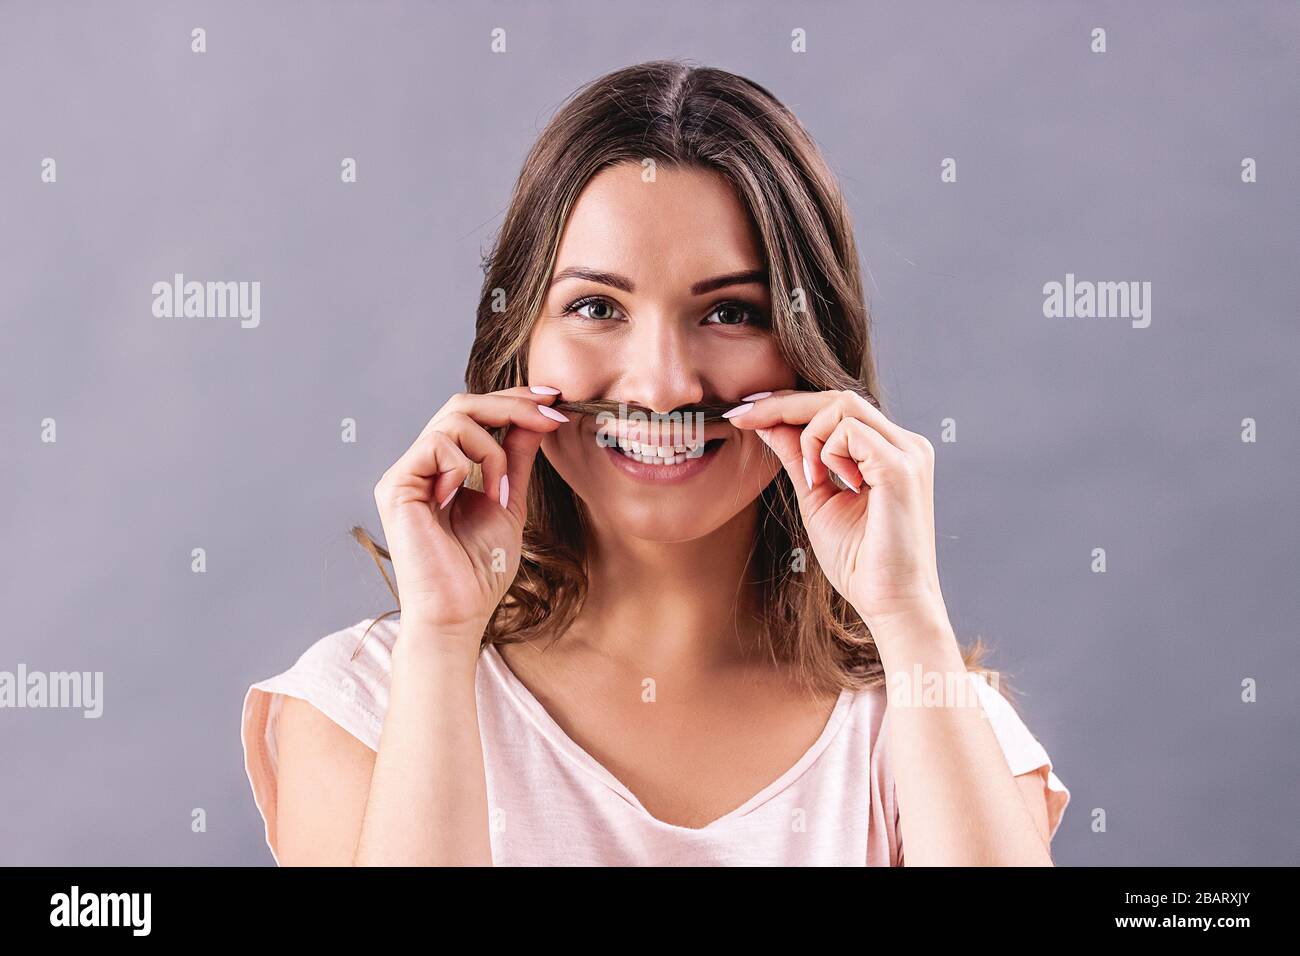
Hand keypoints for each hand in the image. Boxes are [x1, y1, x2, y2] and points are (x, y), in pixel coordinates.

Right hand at [372, 386, 569, 645]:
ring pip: (453, 418)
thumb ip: (516, 458)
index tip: (555, 398)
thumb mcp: (510, 501)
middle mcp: (420, 466)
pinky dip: (468, 463)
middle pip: (463, 405)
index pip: (474, 415)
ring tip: (502, 490)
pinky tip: (474, 496)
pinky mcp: (397, 486)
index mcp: (443, 468)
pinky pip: (437, 444)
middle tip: (550, 415)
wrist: (460, 613)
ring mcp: (406, 474)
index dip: (514, 400)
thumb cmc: (480, 570)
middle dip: (512, 405)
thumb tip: (536, 417)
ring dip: (492, 449)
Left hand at [724, 389, 949, 639]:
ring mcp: (908, 453)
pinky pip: (850, 431)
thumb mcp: (817, 498)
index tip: (745, 414)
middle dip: (784, 404)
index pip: (838, 407)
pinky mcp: (901, 468)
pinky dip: (826, 451)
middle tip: (743, 418)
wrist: (889, 603)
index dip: (789, 404)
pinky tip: (826, 482)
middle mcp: (905, 444)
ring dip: (810, 436)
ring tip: (813, 479)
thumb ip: (799, 458)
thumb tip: (769, 425)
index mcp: (890, 450)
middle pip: (839, 397)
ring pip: (843, 405)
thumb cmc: (860, 561)